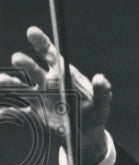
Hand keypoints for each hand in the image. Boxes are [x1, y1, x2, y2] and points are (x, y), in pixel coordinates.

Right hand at [0, 26, 111, 164]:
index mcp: (62, 74)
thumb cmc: (95, 113)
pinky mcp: (34, 114)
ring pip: (20, 87)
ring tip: (2, 81)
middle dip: (26, 63)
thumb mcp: (102, 104)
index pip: (51, 54)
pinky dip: (9, 111)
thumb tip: (101, 78)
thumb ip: (103, 91)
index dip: (41, 42)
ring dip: (10, 83)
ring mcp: (38, 97)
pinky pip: (18, 111)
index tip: (32, 31)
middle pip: (33, 69)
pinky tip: (3, 111)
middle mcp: (46, 82)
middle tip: (18, 58)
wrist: (85, 133)